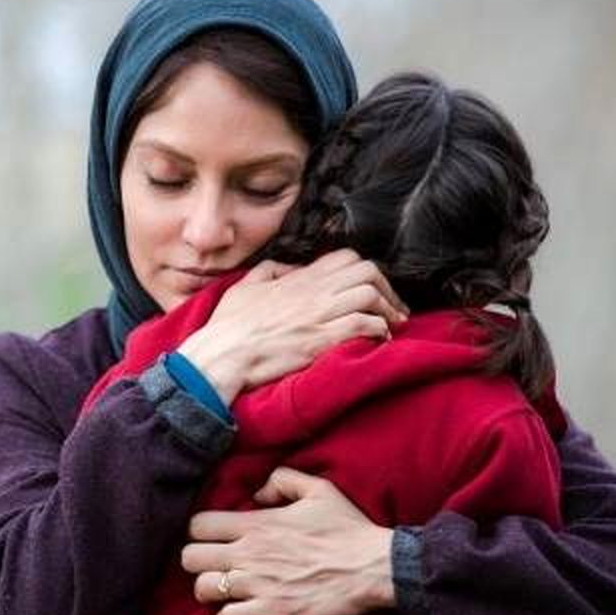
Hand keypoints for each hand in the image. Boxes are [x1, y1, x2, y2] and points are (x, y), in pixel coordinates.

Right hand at [176, 249, 407, 404]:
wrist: (222, 356)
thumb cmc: (228, 327)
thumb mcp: (245, 287)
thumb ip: (270, 270)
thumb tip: (291, 268)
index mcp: (297, 278)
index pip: (346, 258)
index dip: (367, 271)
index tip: (373, 289)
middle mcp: (313, 292)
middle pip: (368, 272)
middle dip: (387, 289)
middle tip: (393, 308)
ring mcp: (318, 315)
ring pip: (371, 296)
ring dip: (388, 310)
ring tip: (392, 325)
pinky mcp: (321, 340)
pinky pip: (363, 325)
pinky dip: (378, 330)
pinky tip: (379, 339)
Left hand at [180, 467, 395, 614]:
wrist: (374, 568)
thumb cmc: (348, 528)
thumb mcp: (318, 489)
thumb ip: (282, 480)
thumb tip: (256, 493)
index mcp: (257, 525)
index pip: (198, 525)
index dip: (199, 531)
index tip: (212, 537)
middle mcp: (250, 554)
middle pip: (190, 558)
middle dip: (197, 560)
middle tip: (213, 564)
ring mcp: (258, 585)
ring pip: (203, 589)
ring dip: (209, 590)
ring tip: (223, 590)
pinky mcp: (272, 612)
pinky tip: (237, 613)